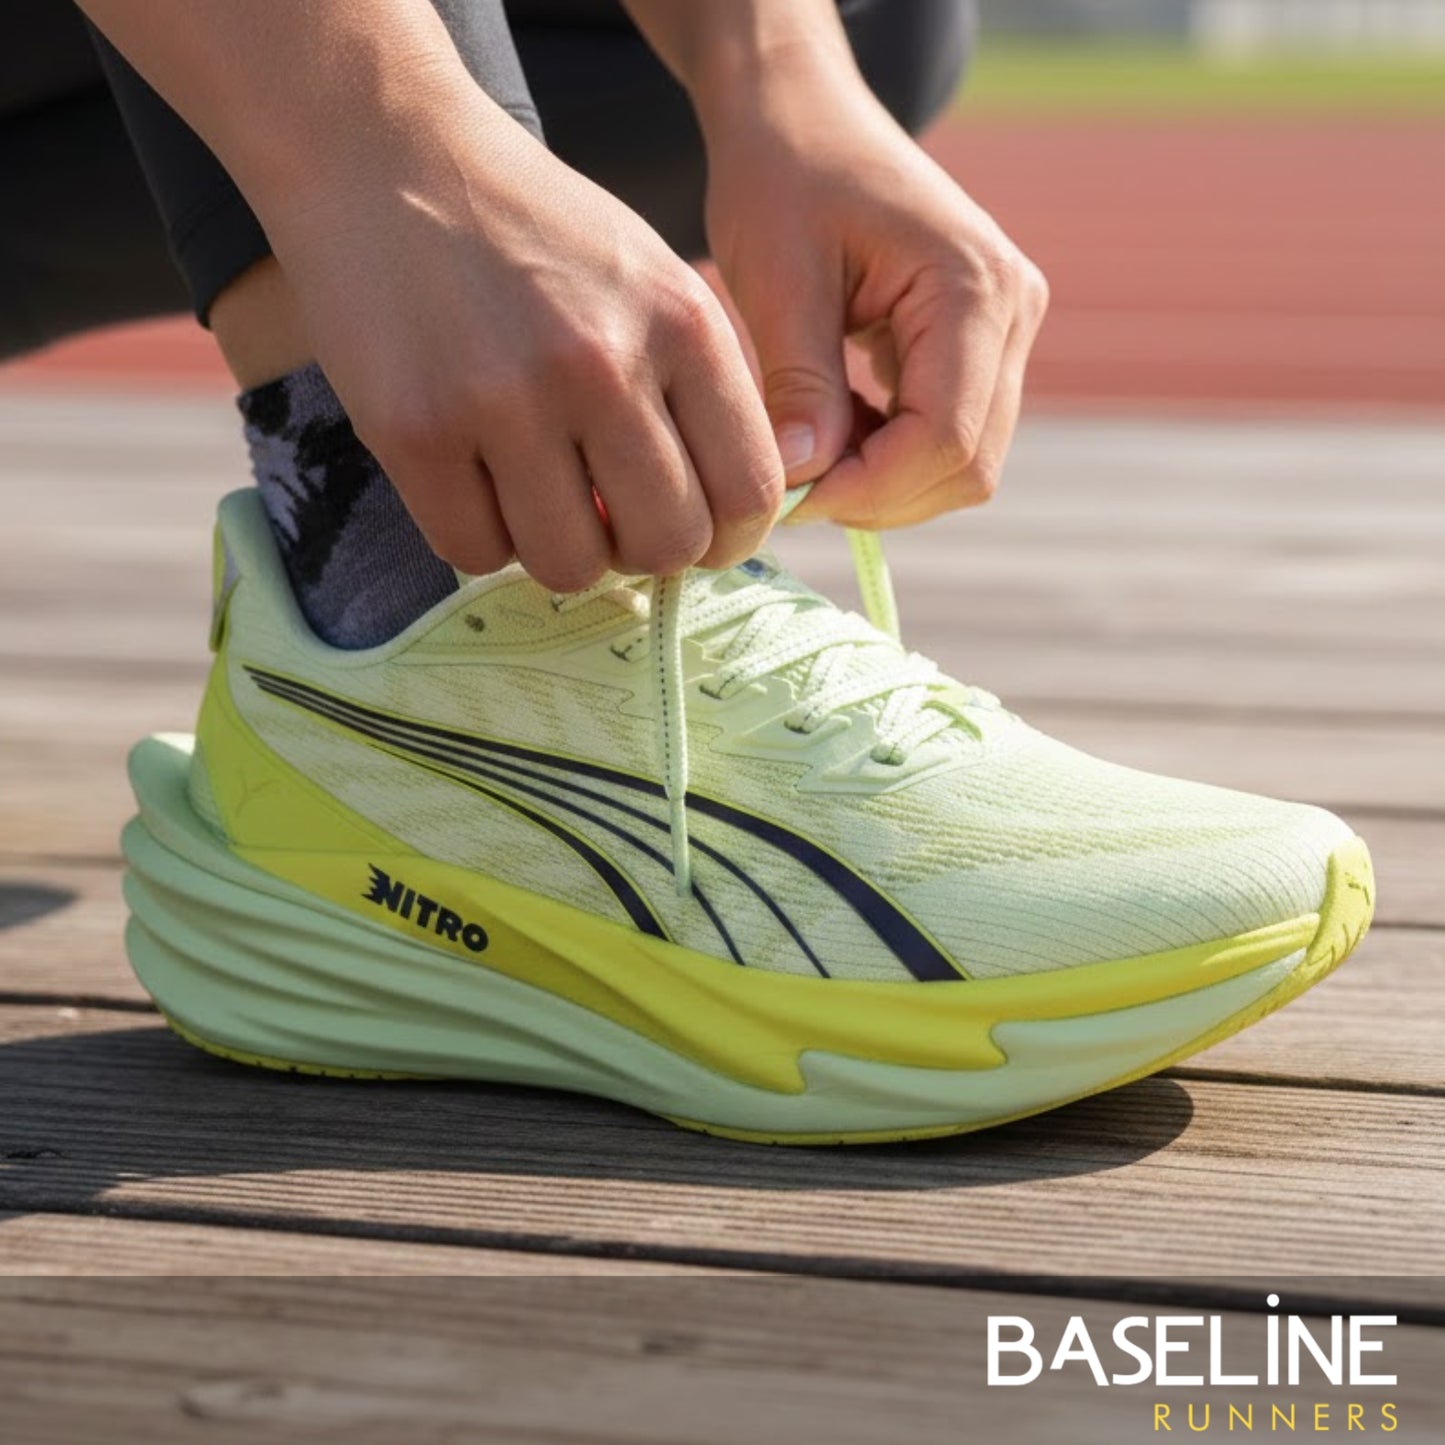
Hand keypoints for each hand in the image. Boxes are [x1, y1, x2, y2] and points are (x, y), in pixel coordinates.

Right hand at [260, 80, 781, 589]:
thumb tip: (722, 521)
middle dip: (639, 551)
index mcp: (682, 324)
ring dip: (556, 550)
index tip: (698, 535)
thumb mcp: (651, 281)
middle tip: (605, 515)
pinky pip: (474, 554)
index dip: (729, 538)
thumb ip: (697, 392)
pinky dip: (477, 537)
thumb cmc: (531, 233)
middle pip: (665, 546)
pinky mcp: (415, 430)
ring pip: (570, 568)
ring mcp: (505, 400)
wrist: (382, 152)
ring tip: (533, 492)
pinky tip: (470, 480)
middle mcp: (603, 364)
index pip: (748, 490)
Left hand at [699, 56, 1048, 528]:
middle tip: (793, 490)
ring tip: (810, 451)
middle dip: (878, 495)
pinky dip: (892, 456)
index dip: (868, 489)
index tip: (790, 499)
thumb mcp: (776, 278)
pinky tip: (835, 431)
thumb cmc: (785, 176)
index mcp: (974, 287)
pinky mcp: (984, 346)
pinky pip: (952, 434)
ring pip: (964, 461)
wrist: (805, 118)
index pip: (945, 437)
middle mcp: (1012, 311)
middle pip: (967, 463)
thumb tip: (801, 479)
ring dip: (885, 481)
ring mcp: (1006, 330)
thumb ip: (798, 383)